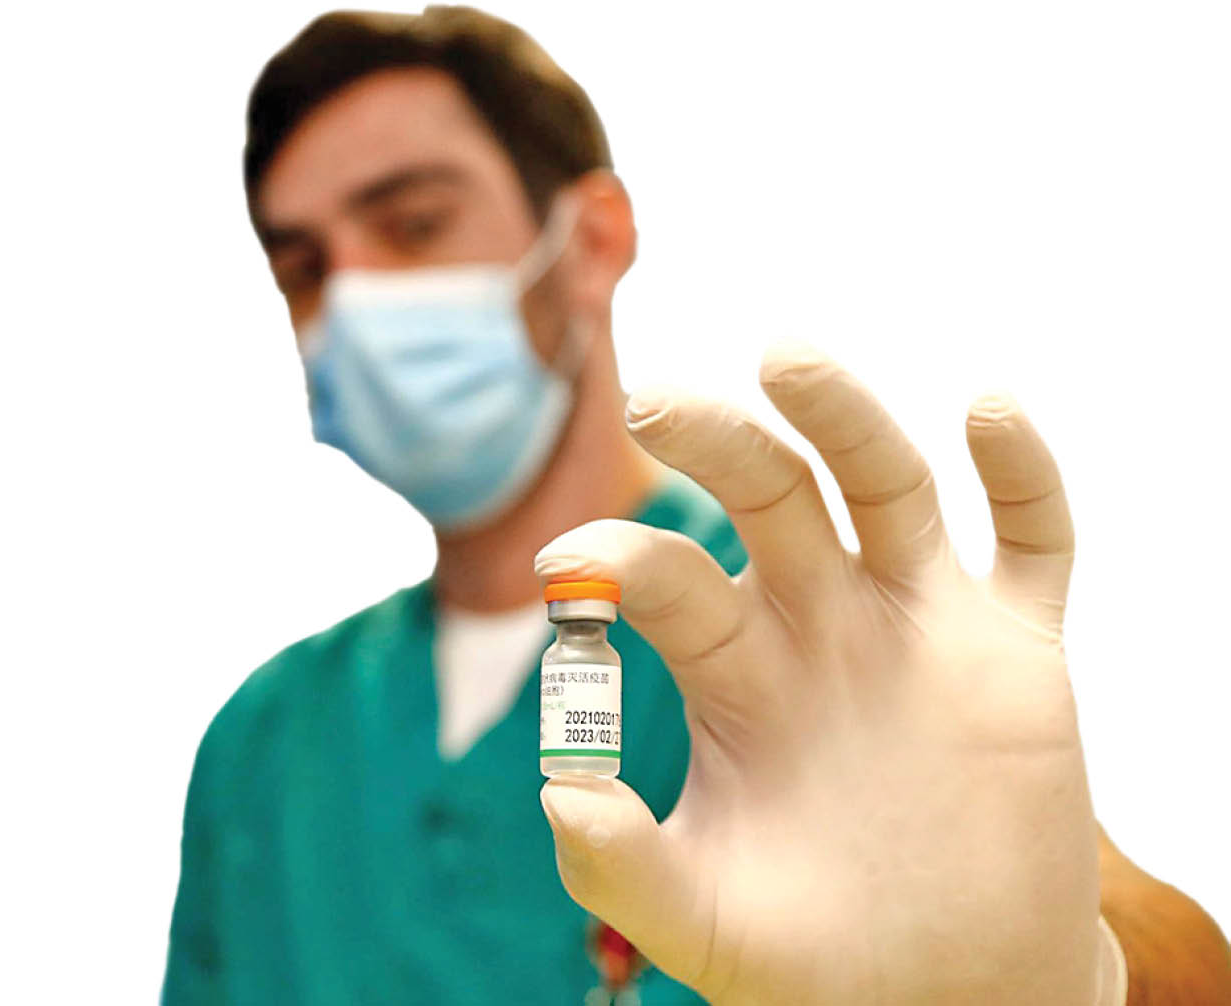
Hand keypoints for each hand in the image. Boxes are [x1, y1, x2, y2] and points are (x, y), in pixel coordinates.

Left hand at [535, 343, 1105, 1003]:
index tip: (565, 567)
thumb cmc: (812, 952)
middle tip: (654, 402)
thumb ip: (620, 866)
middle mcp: (820, 619)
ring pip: (885, 484)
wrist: (947, 992)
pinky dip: (1021, 474)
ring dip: (843, 415)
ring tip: (785, 356)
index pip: (670, 580)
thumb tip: (556, 790)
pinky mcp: (1015, 646)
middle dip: (718, 441)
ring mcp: (917, 621)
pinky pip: (1033, 540)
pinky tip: (987, 412)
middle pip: (769, 492)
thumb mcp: (701, 919)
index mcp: (734, 666)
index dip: (619, 560)